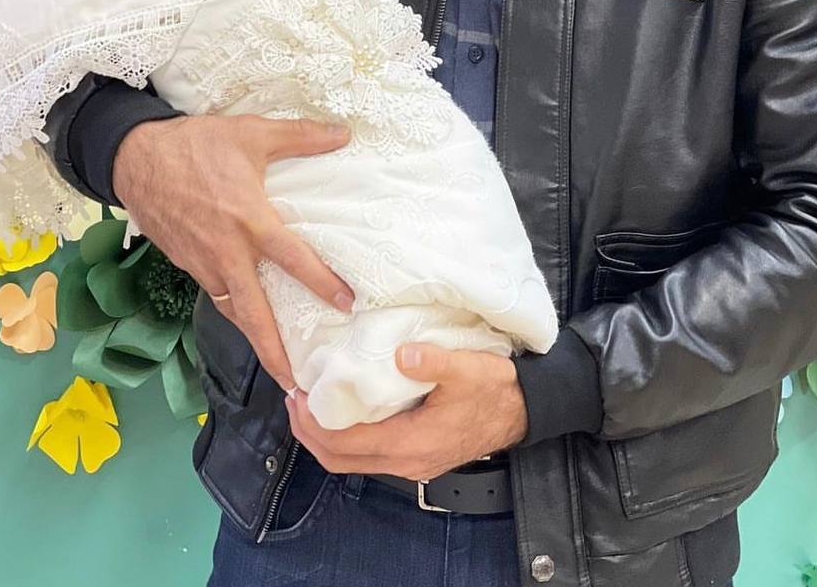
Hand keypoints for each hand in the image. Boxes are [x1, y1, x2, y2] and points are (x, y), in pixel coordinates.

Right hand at [113, 114, 353, 390]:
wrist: (134, 157)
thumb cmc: (195, 144)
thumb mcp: (252, 132)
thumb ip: (301, 136)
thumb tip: (344, 133)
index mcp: (248, 221)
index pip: (292, 259)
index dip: (321, 282)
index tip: (345, 304)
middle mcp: (226, 252)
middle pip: (254, 314)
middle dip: (274, 352)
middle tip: (296, 382)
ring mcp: (202, 263)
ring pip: (233, 310)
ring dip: (254, 337)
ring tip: (277, 364)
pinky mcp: (186, 264)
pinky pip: (216, 294)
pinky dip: (234, 311)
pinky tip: (248, 315)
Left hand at [285, 345, 528, 479]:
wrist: (524, 410)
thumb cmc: (496, 390)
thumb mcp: (469, 368)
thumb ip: (435, 361)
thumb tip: (403, 353)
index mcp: (413, 442)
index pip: (347, 443)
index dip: (315, 421)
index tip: (298, 393)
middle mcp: (407, 461)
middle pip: (339, 460)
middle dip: (309, 432)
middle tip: (293, 398)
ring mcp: (411, 463)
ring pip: (352, 461)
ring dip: (325, 435)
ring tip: (310, 402)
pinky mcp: (416, 456)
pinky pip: (368, 455)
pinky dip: (345, 437)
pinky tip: (343, 409)